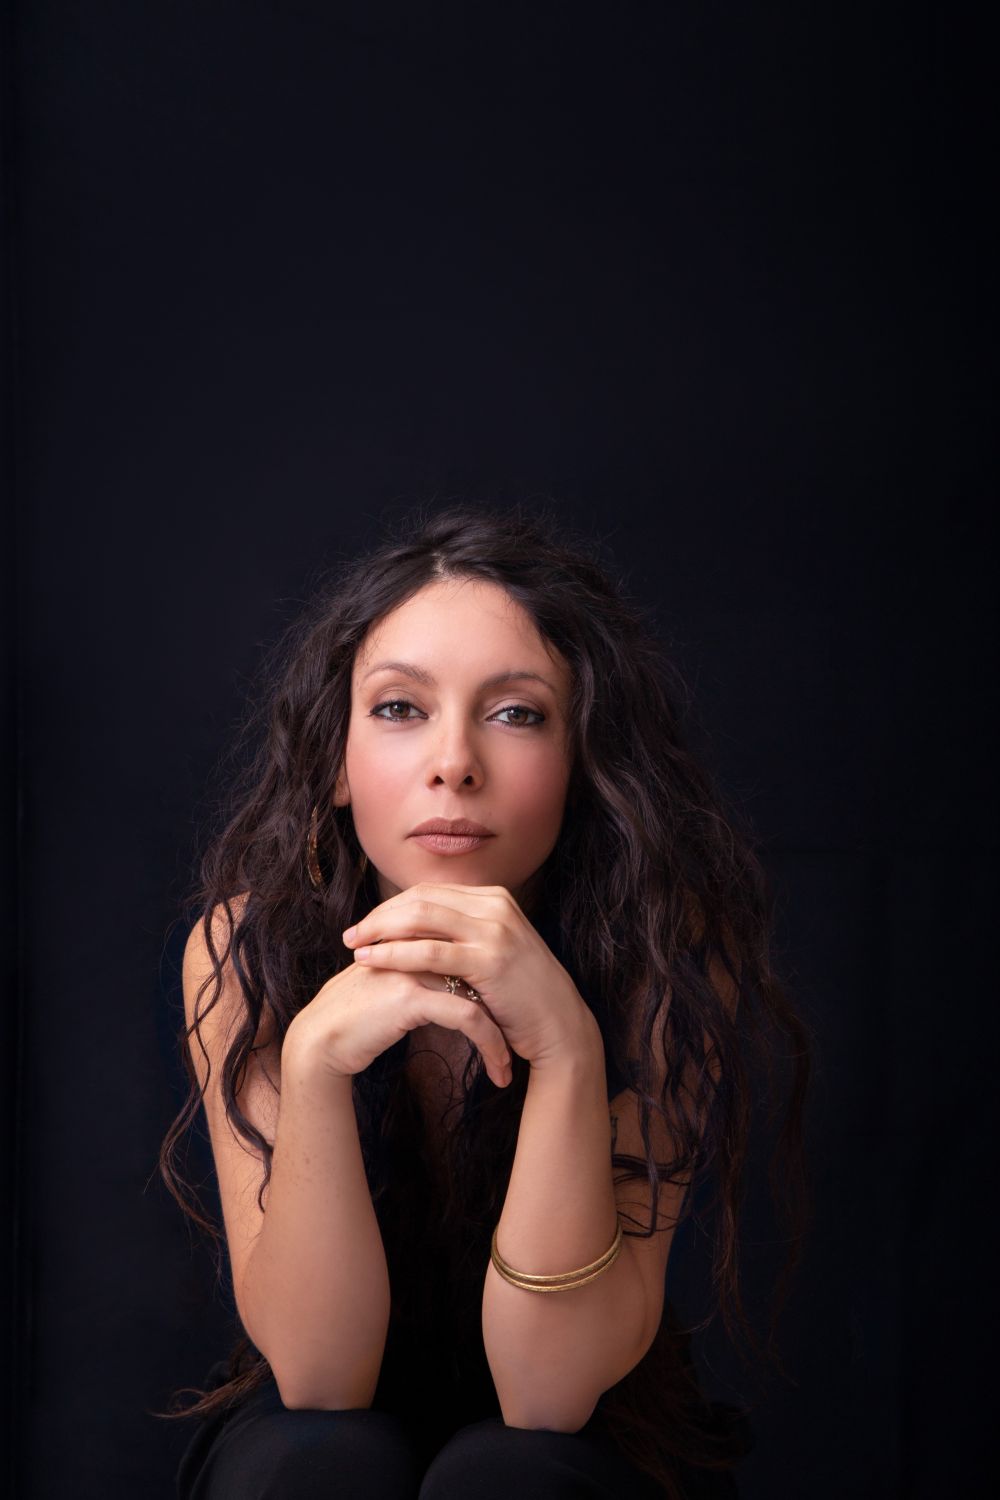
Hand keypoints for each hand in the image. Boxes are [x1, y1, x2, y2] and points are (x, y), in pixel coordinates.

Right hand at [284, 931, 513, 1086]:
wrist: (320, 1040)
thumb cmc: (359, 1019)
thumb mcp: (398, 987)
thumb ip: (427, 974)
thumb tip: (465, 984)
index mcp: (417, 937)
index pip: (474, 954)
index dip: (497, 985)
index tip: (514, 1016)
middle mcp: (418, 944)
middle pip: (483, 968)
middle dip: (508, 1008)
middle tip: (525, 1036)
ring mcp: (415, 965)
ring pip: (481, 993)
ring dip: (503, 1034)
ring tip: (511, 1065)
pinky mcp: (411, 994)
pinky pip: (467, 1016)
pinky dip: (490, 1044)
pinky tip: (500, 1070)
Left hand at [342, 882, 593, 1069]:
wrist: (559, 1025)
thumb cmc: (521, 996)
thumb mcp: (493, 952)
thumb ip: (462, 934)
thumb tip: (414, 930)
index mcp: (494, 898)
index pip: (430, 891)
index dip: (392, 906)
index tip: (366, 924)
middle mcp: (495, 905)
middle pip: (421, 899)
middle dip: (380, 915)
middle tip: (351, 935)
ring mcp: (495, 929)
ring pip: (421, 918)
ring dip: (381, 932)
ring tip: (354, 948)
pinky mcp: (490, 959)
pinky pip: (430, 951)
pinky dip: (396, 954)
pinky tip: (373, 962)